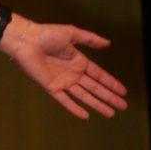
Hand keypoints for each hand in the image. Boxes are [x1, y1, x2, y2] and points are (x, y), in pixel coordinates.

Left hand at [1, 19, 127, 120]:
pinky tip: (86, 116)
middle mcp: (73, 73)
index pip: (99, 75)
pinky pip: (65, 100)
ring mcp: (63, 82)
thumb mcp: (72, 33)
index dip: (111, 83)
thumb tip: (108, 43)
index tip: (123, 91)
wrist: (27, 41)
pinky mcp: (51, 87)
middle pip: (95, 88)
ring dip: (97, 105)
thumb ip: (90, 39)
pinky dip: (75, 108)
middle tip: (123, 106)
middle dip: (109, 97)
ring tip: (111, 114)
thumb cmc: (47, 34)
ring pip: (84, 96)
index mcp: (79, 61)